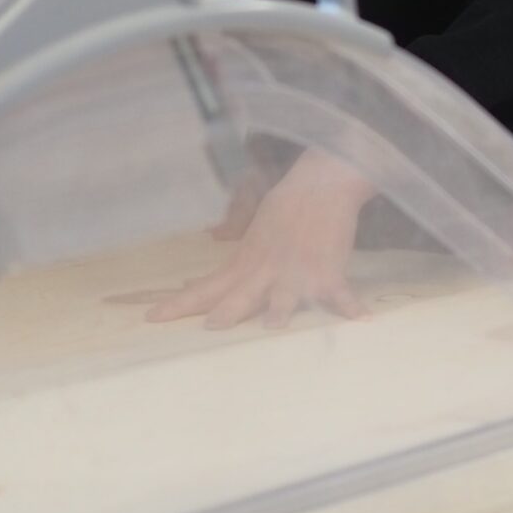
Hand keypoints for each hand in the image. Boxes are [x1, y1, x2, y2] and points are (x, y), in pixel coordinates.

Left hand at [146, 153, 376, 328]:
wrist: (323, 183)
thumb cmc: (289, 203)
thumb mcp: (254, 226)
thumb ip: (239, 247)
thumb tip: (215, 243)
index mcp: (246, 262)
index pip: (207, 286)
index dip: (179, 304)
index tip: (152, 318)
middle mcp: (266, 270)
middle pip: (241, 296)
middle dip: (225, 313)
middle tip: (209, 328)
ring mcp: (297, 272)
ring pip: (285, 295)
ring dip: (280, 309)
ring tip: (273, 325)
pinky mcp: (328, 271)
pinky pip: (340, 294)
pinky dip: (350, 306)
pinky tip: (361, 320)